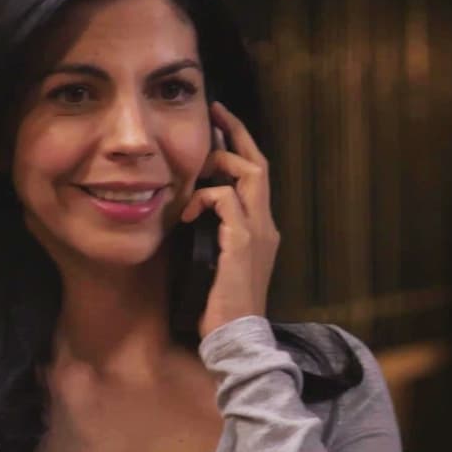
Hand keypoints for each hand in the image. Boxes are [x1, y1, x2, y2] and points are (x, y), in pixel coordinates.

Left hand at [180, 101, 280, 337]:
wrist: (236, 337)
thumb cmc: (222, 306)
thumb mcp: (218, 260)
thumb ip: (214, 233)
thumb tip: (190, 208)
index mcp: (263, 229)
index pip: (258, 177)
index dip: (241, 146)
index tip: (222, 124)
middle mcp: (267, 225)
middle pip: (259, 165)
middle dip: (237, 134)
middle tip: (216, 113)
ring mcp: (258, 233)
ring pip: (249, 175)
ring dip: (220, 164)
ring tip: (197, 171)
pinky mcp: (243, 243)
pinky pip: (227, 201)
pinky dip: (205, 198)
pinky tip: (185, 213)